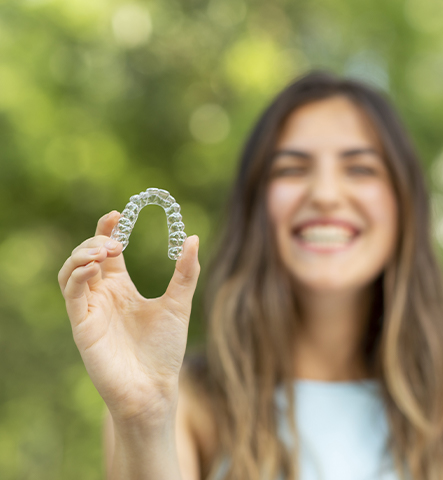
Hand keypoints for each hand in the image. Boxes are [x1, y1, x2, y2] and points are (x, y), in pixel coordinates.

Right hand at [58, 211, 199, 424]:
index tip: (118, 213)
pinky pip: (71, 294)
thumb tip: (192, 237)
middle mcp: (103, 295)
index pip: (107, 251)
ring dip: (82, 254)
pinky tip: (95, 268)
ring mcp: (91, 309)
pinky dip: (77, 275)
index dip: (108, 229)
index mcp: (122, 287)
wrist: (155, 387)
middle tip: (116, 241)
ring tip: (104, 251)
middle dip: (96, 241)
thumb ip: (185, 272)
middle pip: (86, 255)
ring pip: (71, 271)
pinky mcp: (82, 325)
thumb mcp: (179, 304)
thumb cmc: (165, 349)